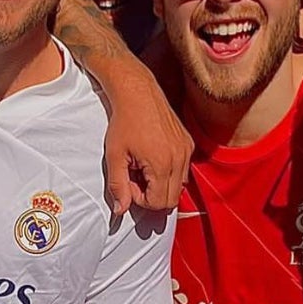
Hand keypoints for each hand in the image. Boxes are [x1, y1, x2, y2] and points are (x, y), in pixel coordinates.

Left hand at [104, 68, 191, 214]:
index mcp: (161, 164)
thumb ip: (117, 186)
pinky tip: (153, 157)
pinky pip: (183, 170)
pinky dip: (169, 171)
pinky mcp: (188, 143)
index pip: (158, 203)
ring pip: (179, 186)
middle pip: (171, 200)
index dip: (141, 199)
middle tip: (135, 177)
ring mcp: (186, 151)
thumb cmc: (124, 121)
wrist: (137, 93)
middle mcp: (179, 159)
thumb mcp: (114, 156)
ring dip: (161, 184)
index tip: (129, 182)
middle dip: (151, 195)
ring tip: (143, 166)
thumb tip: (120, 210)